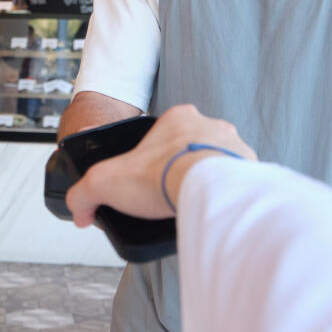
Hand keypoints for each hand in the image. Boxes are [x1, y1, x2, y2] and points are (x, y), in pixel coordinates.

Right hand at [64, 104, 254, 227]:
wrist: (208, 191)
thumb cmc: (162, 178)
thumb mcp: (104, 182)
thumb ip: (84, 195)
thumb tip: (80, 212)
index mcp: (179, 119)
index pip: (162, 136)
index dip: (152, 160)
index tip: (148, 181)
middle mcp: (210, 126)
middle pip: (192, 149)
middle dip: (181, 170)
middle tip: (170, 196)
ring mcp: (235, 146)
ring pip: (218, 164)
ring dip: (208, 182)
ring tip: (193, 206)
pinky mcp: (251, 169)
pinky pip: (238, 183)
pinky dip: (227, 196)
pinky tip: (215, 211)